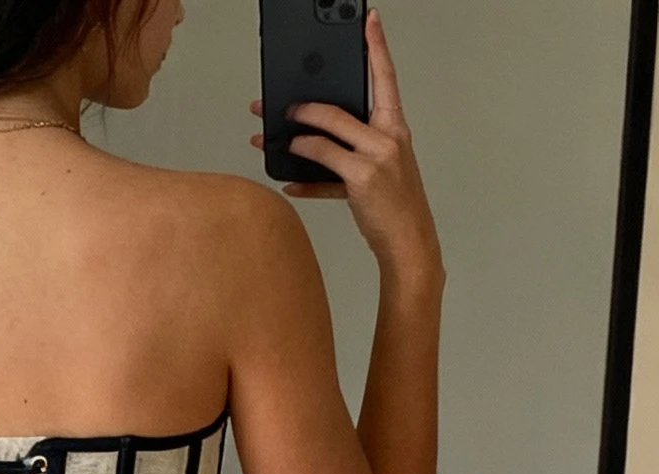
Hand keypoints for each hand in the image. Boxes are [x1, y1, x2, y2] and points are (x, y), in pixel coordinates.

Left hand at [249, 12, 440, 284]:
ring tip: (273, 140)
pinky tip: (287, 182)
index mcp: (395, 127)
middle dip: (303, 106)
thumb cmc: (395, 206)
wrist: (410, 242)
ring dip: (294, 137)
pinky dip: (301, 176)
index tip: (368, 20)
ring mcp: (375, 156)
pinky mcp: (361, 178)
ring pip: (325, 133)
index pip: (386, 78)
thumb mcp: (383, 168)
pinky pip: (321, 164)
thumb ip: (356, 148)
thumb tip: (315, 141)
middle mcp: (388, 135)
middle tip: (280, 106)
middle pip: (338, 108)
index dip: (376, 46)